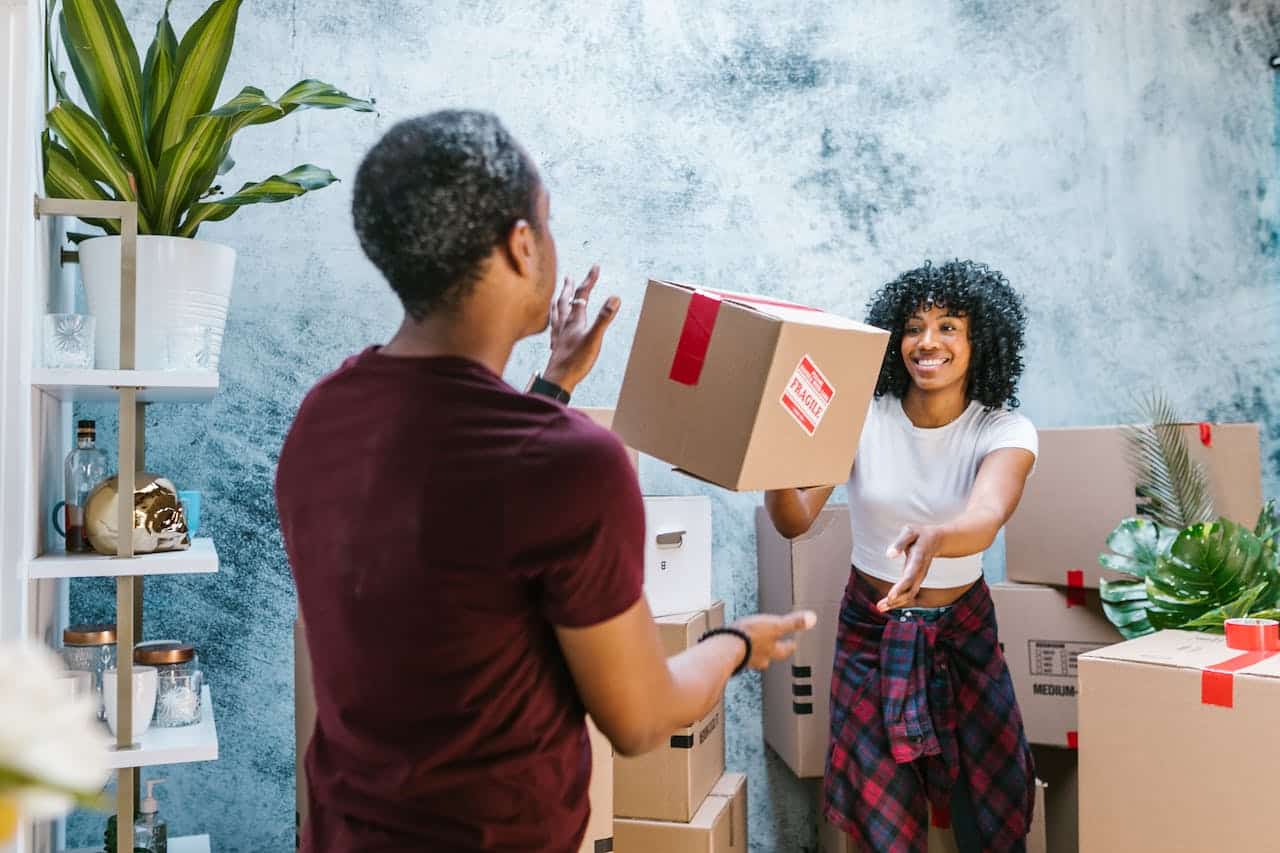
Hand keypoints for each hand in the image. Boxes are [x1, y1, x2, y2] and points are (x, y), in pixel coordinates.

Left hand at [544, 265, 619, 394]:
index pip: (582, 295)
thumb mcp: (594, 339)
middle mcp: (565, 325)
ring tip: (558, 295)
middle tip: (570, 276)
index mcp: (575, 320)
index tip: (595, 268)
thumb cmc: (575, 361)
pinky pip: (553, 327)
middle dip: (570, 287)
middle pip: (566, 301)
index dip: (589, 280)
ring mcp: (559, 335)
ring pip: (557, 313)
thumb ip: (604, 318)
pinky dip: (554, 320)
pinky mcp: (557, 346)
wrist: (557, 380)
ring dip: (559, 300)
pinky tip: (554, 324)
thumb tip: (614, 298)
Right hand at [729, 609, 817, 670]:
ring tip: (751, 646)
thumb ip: (793, 622)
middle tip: (771, 646)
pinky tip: (733, 646)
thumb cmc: (749, 637)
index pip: (785, 650)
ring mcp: (745, 659)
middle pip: (769, 656)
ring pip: (753, 656)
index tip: (793, 644)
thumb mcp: (775, 625)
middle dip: (771, 651)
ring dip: (753, 652)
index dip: (790, 646)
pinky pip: (737, 655)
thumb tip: (811, 618)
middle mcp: (759, 658)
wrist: (725, 646)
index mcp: (772, 650)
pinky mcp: (730, 657)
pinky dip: (737, 651)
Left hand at [877, 525, 942, 611]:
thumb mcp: (909, 532)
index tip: (891, 596)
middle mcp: (920, 571)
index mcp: (918, 558)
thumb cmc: (920, 534)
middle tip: (881, 606)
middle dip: (896, 600)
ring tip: (880, 608)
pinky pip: (908, 593)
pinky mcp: (916, 580)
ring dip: (896, 603)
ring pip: (910, 594)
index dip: (901, 587)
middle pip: (910, 590)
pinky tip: (886, 605)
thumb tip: (889, 555)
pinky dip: (898, 600)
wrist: (937, 540)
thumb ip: (899, 543)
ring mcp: (919, 577)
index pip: (910, 575)